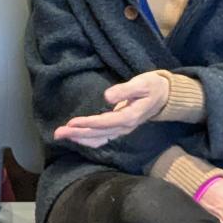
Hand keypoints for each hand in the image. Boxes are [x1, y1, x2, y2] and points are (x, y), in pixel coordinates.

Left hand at [52, 71, 168, 147]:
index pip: (105, 123)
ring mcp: (122, 130)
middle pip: (98, 134)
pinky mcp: (120, 129)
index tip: (72, 122)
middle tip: (57, 133)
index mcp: (130, 117)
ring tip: (61, 136)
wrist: (165, 97)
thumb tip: (107, 96)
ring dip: (79, 138)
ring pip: (98, 138)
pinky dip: (88, 139)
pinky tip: (76, 137)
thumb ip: (125, 90)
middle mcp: (125, 127)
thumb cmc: (152, 87)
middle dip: (77, 134)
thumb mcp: (142, 83)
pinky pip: (102, 138)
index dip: (88, 124)